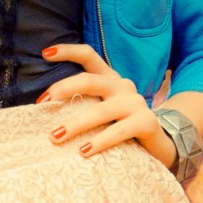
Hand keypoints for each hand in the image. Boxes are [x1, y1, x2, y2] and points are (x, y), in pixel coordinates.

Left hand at [37, 44, 177, 167]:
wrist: (159, 144)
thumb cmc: (122, 126)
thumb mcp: (103, 110)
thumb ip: (84, 104)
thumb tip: (45, 109)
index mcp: (110, 79)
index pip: (89, 56)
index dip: (68, 51)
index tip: (45, 53)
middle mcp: (122, 86)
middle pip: (90, 80)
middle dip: (64, 88)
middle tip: (42, 101)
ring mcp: (135, 103)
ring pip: (101, 111)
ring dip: (76, 124)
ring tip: (55, 136)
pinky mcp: (146, 122)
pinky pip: (119, 131)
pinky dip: (100, 141)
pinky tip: (83, 151)